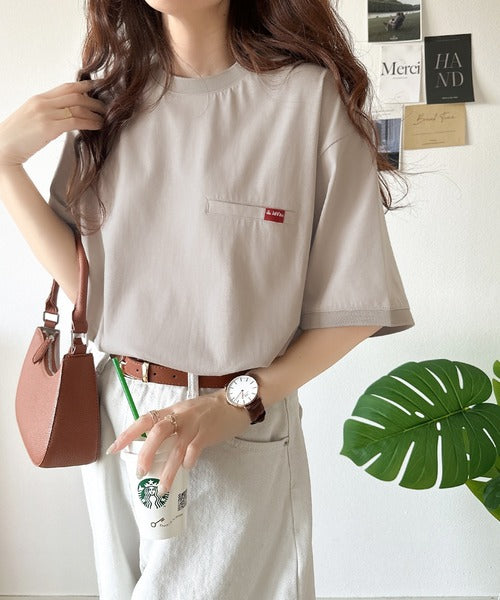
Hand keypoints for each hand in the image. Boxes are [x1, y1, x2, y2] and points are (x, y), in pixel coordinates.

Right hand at [0, 79, 106, 166]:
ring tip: (104, 118)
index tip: (96, 87)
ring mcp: (45, 114)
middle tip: (105, 106)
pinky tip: (98, 126)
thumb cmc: (17, 137)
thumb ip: (47, 113)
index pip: (65, 87)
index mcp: (38, 99)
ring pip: (78, 107)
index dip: (83, 86)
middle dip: (94, 100)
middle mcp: (42, 103)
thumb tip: (65, 115)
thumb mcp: (32, 118)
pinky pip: (76, 121)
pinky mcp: (49, 128)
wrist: (2, 147)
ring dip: (95, 113)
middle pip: (75, 95)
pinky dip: (90, 123)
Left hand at [105, 389, 250, 493]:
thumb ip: (171, 426)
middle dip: (146, 452)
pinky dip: (189, 460)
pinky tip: (187, 469)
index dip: (128, 433)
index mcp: (172, 410)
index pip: (145, 419)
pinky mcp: (208, 432)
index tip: (113, 449)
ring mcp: (195, 423)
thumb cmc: (209, 411)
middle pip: (157, 431)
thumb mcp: (185, 413)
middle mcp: (180, 415)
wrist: (236, 402)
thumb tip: (153, 449)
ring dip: (168, 469)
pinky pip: (195, 448)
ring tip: (162, 488)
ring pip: (176, 446)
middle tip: (140, 472)